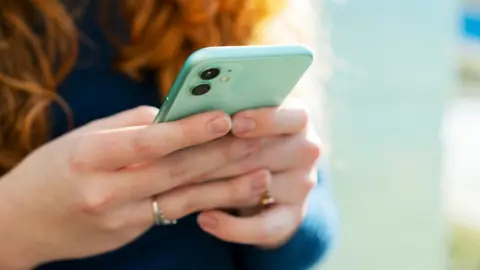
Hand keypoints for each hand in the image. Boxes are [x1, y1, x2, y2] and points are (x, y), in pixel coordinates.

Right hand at [0, 106, 270, 268]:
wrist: (23, 221)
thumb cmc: (55, 168)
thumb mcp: (85, 137)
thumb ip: (131, 126)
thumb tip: (178, 115)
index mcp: (89, 155)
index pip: (148, 141)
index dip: (188, 130)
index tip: (224, 118)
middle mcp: (105, 189)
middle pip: (174, 170)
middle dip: (220, 155)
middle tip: (258, 139)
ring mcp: (119, 217)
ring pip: (183, 198)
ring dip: (226, 186)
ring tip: (262, 175)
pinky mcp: (131, 231)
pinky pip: (175, 212)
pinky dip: (208, 202)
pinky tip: (235, 194)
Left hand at [197, 104, 321, 247]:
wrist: (262, 167)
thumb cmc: (242, 133)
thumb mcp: (240, 116)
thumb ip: (226, 112)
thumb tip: (189, 108)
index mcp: (298, 118)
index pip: (293, 116)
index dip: (264, 120)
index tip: (233, 123)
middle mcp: (307, 151)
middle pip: (270, 153)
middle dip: (222, 157)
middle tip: (184, 159)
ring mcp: (302, 184)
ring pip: (261, 188)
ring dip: (219, 189)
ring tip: (183, 188)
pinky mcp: (293, 215)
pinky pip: (266, 228)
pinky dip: (233, 228)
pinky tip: (204, 219)